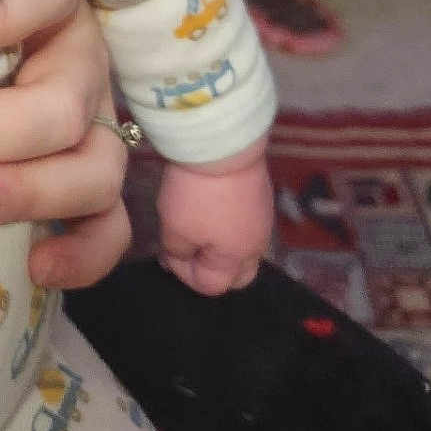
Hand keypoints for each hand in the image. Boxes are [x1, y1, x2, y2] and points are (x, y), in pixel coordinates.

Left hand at [156, 153, 273, 295]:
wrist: (223, 145)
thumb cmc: (196, 193)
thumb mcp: (175, 227)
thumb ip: (176, 252)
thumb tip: (178, 261)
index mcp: (235, 259)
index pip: (211, 286)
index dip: (184, 275)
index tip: (167, 256)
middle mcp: (256, 247)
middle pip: (238, 277)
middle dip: (212, 272)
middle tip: (188, 254)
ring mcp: (263, 222)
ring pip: (245, 252)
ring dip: (222, 251)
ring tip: (197, 234)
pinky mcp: (262, 199)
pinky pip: (248, 228)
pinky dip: (230, 230)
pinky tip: (212, 214)